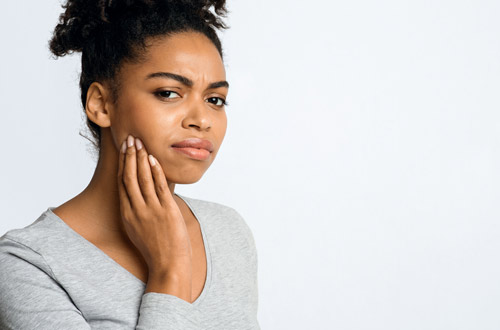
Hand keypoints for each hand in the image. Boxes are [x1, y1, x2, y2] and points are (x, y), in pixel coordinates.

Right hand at [117, 134, 192, 274]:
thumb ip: (137, 214)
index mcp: (127, 215)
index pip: (122, 184)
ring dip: (140, 158)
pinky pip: (159, 186)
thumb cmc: (156, 250)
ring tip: (140, 143)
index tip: (123, 150)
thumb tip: (142, 199)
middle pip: (129, 177)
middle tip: (129, 139)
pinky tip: (152, 159)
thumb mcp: (138, 231)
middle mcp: (136, 210)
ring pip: (142, 178)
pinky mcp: (166, 210)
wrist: (168, 266)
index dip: (122, 164)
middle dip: (129, 156)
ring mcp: (151, 210)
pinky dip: (155, 171)